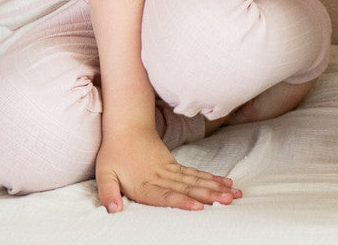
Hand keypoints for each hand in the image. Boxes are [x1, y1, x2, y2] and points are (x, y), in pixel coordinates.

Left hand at [96, 127, 241, 212]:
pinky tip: (224, 183)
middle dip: (209, 195)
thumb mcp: (105, 173)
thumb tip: (113, 210)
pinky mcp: (174, 165)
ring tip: (233, 194)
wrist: (127, 126)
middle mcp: (161, 177)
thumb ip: (108, 193)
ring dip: (215, 187)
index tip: (199, 206)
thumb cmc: (114, 153)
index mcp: (145, 183)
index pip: (166, 195)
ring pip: (196, 180)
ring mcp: (170, 170)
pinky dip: (210, 178)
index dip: (182, 201)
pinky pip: (195, 173)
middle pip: (188, 187)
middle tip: (227, 201)